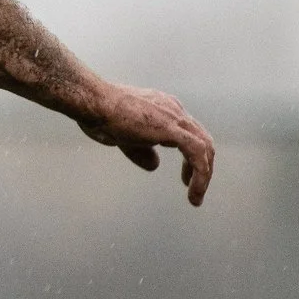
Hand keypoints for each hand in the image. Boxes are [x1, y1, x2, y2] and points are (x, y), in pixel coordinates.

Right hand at [76, 84, 214, 205]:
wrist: (93, 101)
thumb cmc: (100, 115)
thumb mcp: (124, 138)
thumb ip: (142, 151)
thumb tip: (155, 165)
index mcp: (165, 109)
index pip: (190, 133)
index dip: (191, 157)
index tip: (186, 176)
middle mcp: (174, 110)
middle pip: (203, 140)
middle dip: (202, 167)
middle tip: (193, 187)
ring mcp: (175, 117)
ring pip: (205, 147)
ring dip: (204, 175)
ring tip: (195, 196)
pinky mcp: (172, 129)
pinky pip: (197, 155)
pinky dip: (200, 175)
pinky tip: (192, 192)